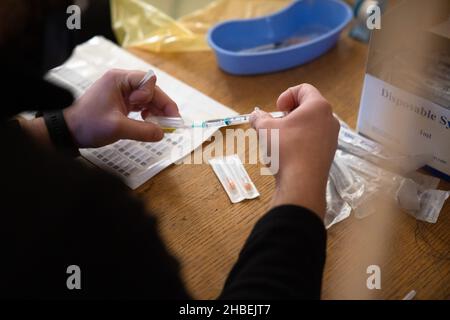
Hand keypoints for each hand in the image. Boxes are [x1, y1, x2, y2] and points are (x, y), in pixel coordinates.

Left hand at [63, 69, 179, 147]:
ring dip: (156, 110)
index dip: (153, 96)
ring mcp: (121, 91)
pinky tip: (149, 122)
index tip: (148, 112)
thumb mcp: (118, 128)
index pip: (148, 80)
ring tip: (161, 124)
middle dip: (162, 105)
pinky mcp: (121, 101)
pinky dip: (148, 113)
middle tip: (172, 122)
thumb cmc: (88, 125)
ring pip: (147, 97)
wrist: (68, 131)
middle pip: (150, 89)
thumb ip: (143, 130)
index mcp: (119, 79)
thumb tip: (162, 133)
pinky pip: (141, 104)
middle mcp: (121, 82)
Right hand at [250, 84, 339, 217]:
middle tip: (276, 124)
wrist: (301, 183)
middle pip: (308, 107)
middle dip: (289, 113)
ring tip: (279, 140)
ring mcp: (331, 138)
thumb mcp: (265, 130)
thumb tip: (255, 115)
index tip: (276, 109)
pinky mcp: (328, 153)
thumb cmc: (285, 150)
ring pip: (311, 125)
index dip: (286, 95)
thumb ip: (259, 118)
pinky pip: (314, 140)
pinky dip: (300, 141)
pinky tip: (287, 154)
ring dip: (294, 128)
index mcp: (318, 107)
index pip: (304, 89)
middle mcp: (329, 120)